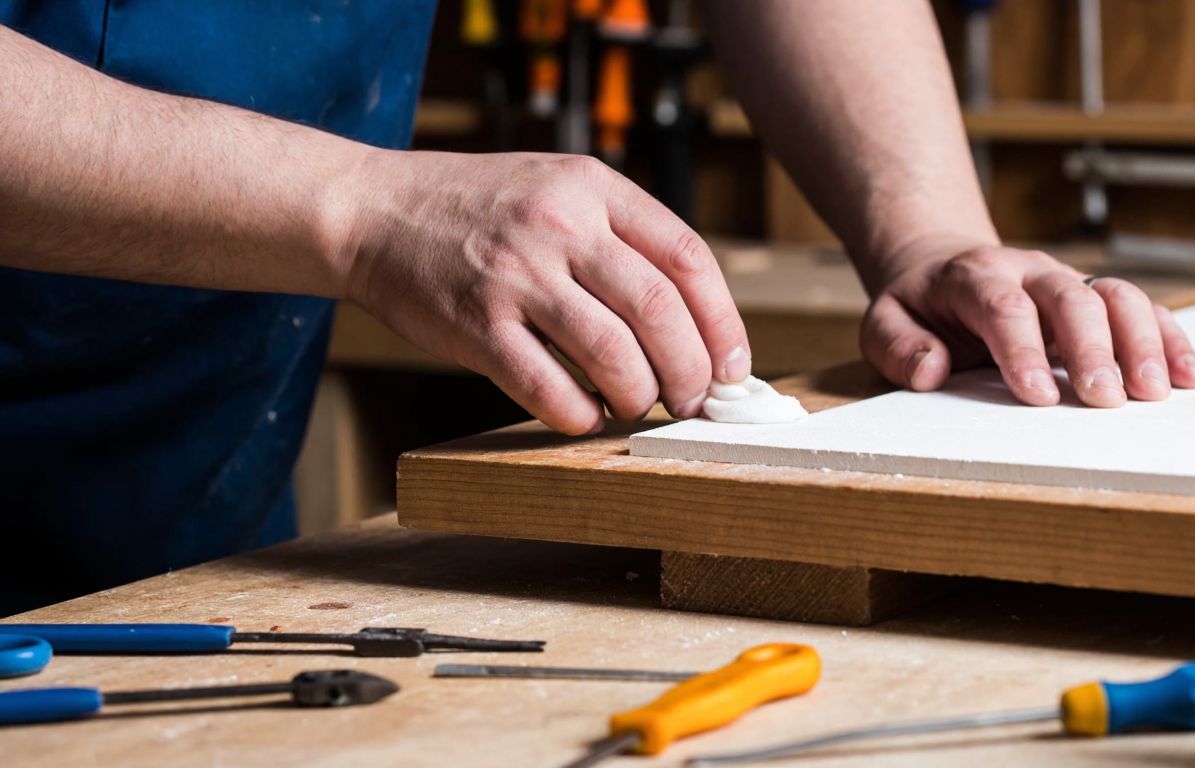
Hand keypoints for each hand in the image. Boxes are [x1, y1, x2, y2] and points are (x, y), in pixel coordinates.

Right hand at [337, 151, 750, 433]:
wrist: (373, 211)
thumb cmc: (476, 209)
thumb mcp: (558, 187)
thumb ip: (621, 236)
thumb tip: (694, 321)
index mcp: (593, 186)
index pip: (688, 256)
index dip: (722, 322)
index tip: (733, 366)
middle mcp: (560, 224)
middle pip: (659, 309)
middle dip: (690, 370)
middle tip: (691, 400)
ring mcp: (516, 274)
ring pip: (612, 353)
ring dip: (639, 395)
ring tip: (637, 405)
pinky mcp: (476, 324)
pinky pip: (548, 387)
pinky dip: (579, 414)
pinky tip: (584, 414)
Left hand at [859, 243, 1194, 406]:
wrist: (943, 266)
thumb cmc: (918, 306)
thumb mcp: (884, 321)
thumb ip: (897, 345)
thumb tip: (929, 371)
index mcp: (974, 276)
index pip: (1003, 306)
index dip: (1022, 348)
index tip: (1038, 395)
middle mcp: (1029, 271)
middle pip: (1070, 298)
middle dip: (1092, 348)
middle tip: (1104, 399)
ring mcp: (1068, 281)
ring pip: (1116, 296)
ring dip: (1141, 343)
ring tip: (1153, 393)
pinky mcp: (1096, 299)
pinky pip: (1142, 308)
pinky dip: (1168, 339)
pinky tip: (1187, 377)